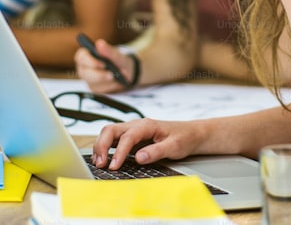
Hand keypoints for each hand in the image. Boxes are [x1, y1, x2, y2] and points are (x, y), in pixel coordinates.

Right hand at [75, 39, 133, 93]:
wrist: (125, 71)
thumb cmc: (117, 60)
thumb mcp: (116, 55)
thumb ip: (108, 50)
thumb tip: (99, 43)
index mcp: (85, 56)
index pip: (81, 57)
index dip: (90, 61)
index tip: (103, 64)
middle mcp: (84, 68)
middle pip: (85, 73)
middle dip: (99, 75)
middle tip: (111, 75)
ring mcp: (88, 80)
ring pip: (94, 84)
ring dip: (108, 82)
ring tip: (119, 78)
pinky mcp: (95, 89)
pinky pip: (101, 91)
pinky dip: (111, 86)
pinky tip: (118, 82)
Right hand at [91, 118, 206, 170]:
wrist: (191, 134)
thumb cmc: (184, 138)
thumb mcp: (174, 146)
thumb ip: (157, 152)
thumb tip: (139, 158)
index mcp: (147, 125)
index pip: (127, 137)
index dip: (119, 152)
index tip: (114, 166)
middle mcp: (137, 124)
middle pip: (111, 130)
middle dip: (102, 146)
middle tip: (100, 164)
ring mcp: (133, 129)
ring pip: (110, 132)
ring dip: (101, 146)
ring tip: (99, 163)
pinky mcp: (132, 136)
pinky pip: (114, 138)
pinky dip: (106, 147)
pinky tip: (104, 158)